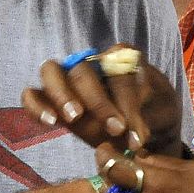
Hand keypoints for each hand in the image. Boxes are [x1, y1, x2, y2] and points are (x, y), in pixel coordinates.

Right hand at [23, 45, 183, 155]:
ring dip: (61, 94)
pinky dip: (36, 105)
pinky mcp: (51, 98)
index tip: (135, 134)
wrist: (146, 128)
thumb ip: (148, 120)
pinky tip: (51, 123)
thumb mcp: (161, 115)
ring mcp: (68, 77)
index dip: (127, 103)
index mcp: (122, 57)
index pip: (118, 71)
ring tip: (73, 118)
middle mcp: (92, 61)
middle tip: (114, 130)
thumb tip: (134, 135)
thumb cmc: (154, 115)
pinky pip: (32, 93)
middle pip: (84, 70)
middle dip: (98, 102)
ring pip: (51, 71)